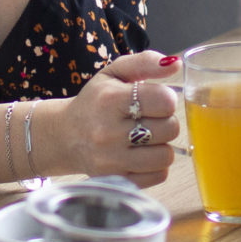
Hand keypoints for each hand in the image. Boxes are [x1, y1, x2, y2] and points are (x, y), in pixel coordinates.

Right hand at [38, 48, 180, 185]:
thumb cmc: (95, 101)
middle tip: (151, 119)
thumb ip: (145, 62)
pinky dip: (156, 165)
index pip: (164, 101)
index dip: (167, 99)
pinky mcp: (116, 179)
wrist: (65, 136)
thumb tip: (175, 64)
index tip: (157, 99)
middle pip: (170, 129)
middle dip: (166, 121)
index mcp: (109, 100)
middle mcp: (108, 132)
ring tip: (147, 138)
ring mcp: (111, 160)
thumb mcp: (114, 73)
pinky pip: (159, 175)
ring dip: (162, 145)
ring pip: (166, 155)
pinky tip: (142, 154)